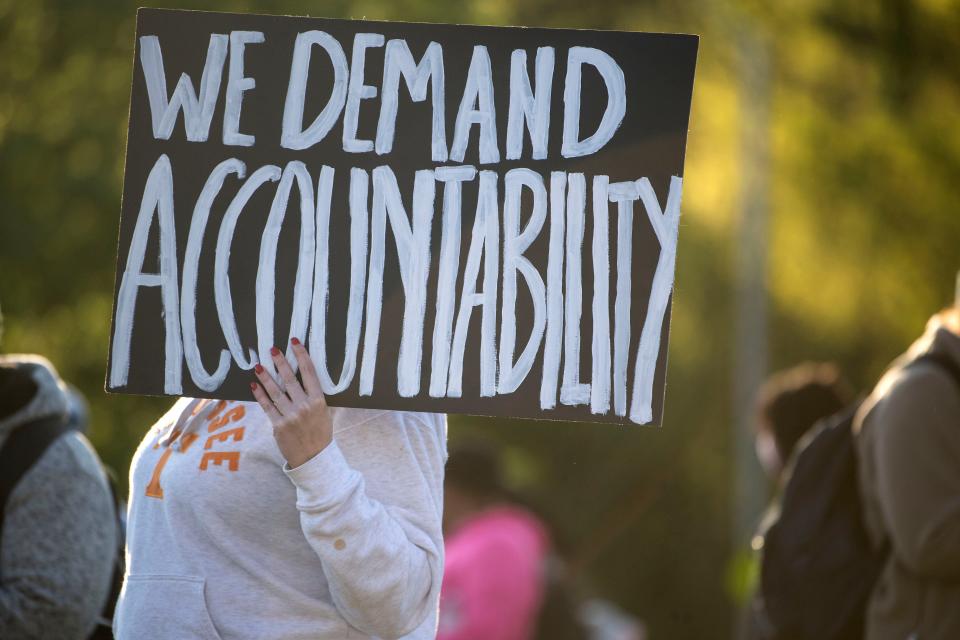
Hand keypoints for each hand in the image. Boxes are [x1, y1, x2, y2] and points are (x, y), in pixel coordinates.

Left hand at [251, 338, 332, 468]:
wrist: (314, 459)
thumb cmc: (321, 434)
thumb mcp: (326, 414)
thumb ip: (317, 398)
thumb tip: (310, 379)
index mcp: (319, 401)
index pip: (309, 373)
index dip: (301, 356)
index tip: (294, 343)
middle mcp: (305, 406)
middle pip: (290, 379)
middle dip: (280, 363)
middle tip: (272, 349)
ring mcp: (291, 416)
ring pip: (276, 392)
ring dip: (266, 377)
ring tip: (258, 365)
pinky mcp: (278, 426)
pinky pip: (267, 407)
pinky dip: (260, 395)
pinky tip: (254, 385)